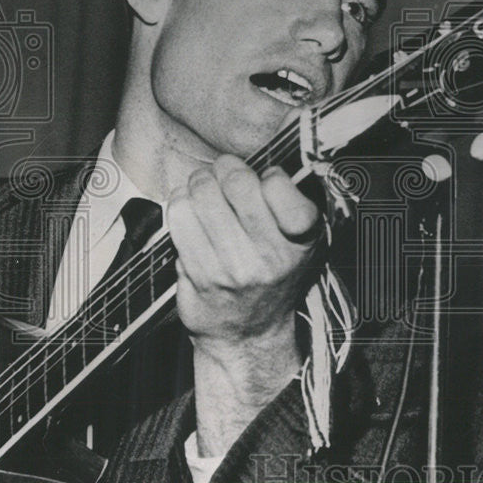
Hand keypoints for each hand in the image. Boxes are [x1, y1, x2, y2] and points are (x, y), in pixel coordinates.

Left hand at [167, 155, 322, 455]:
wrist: (251, 333)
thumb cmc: (276, 273)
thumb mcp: (303, 241)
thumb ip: (293, 201)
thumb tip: (268, 149)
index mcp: (303, 241)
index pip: (279, 187)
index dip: (269, 174)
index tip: (267, 180)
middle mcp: (271, 257)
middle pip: (236, 184)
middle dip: (226, 169)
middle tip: (225, 174)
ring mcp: (233, 269)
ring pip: (202, 195)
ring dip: (199, 184)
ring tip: (205, 191)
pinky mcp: (200, 275)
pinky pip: (179, 218)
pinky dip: (180, 205)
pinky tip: (189, 211)